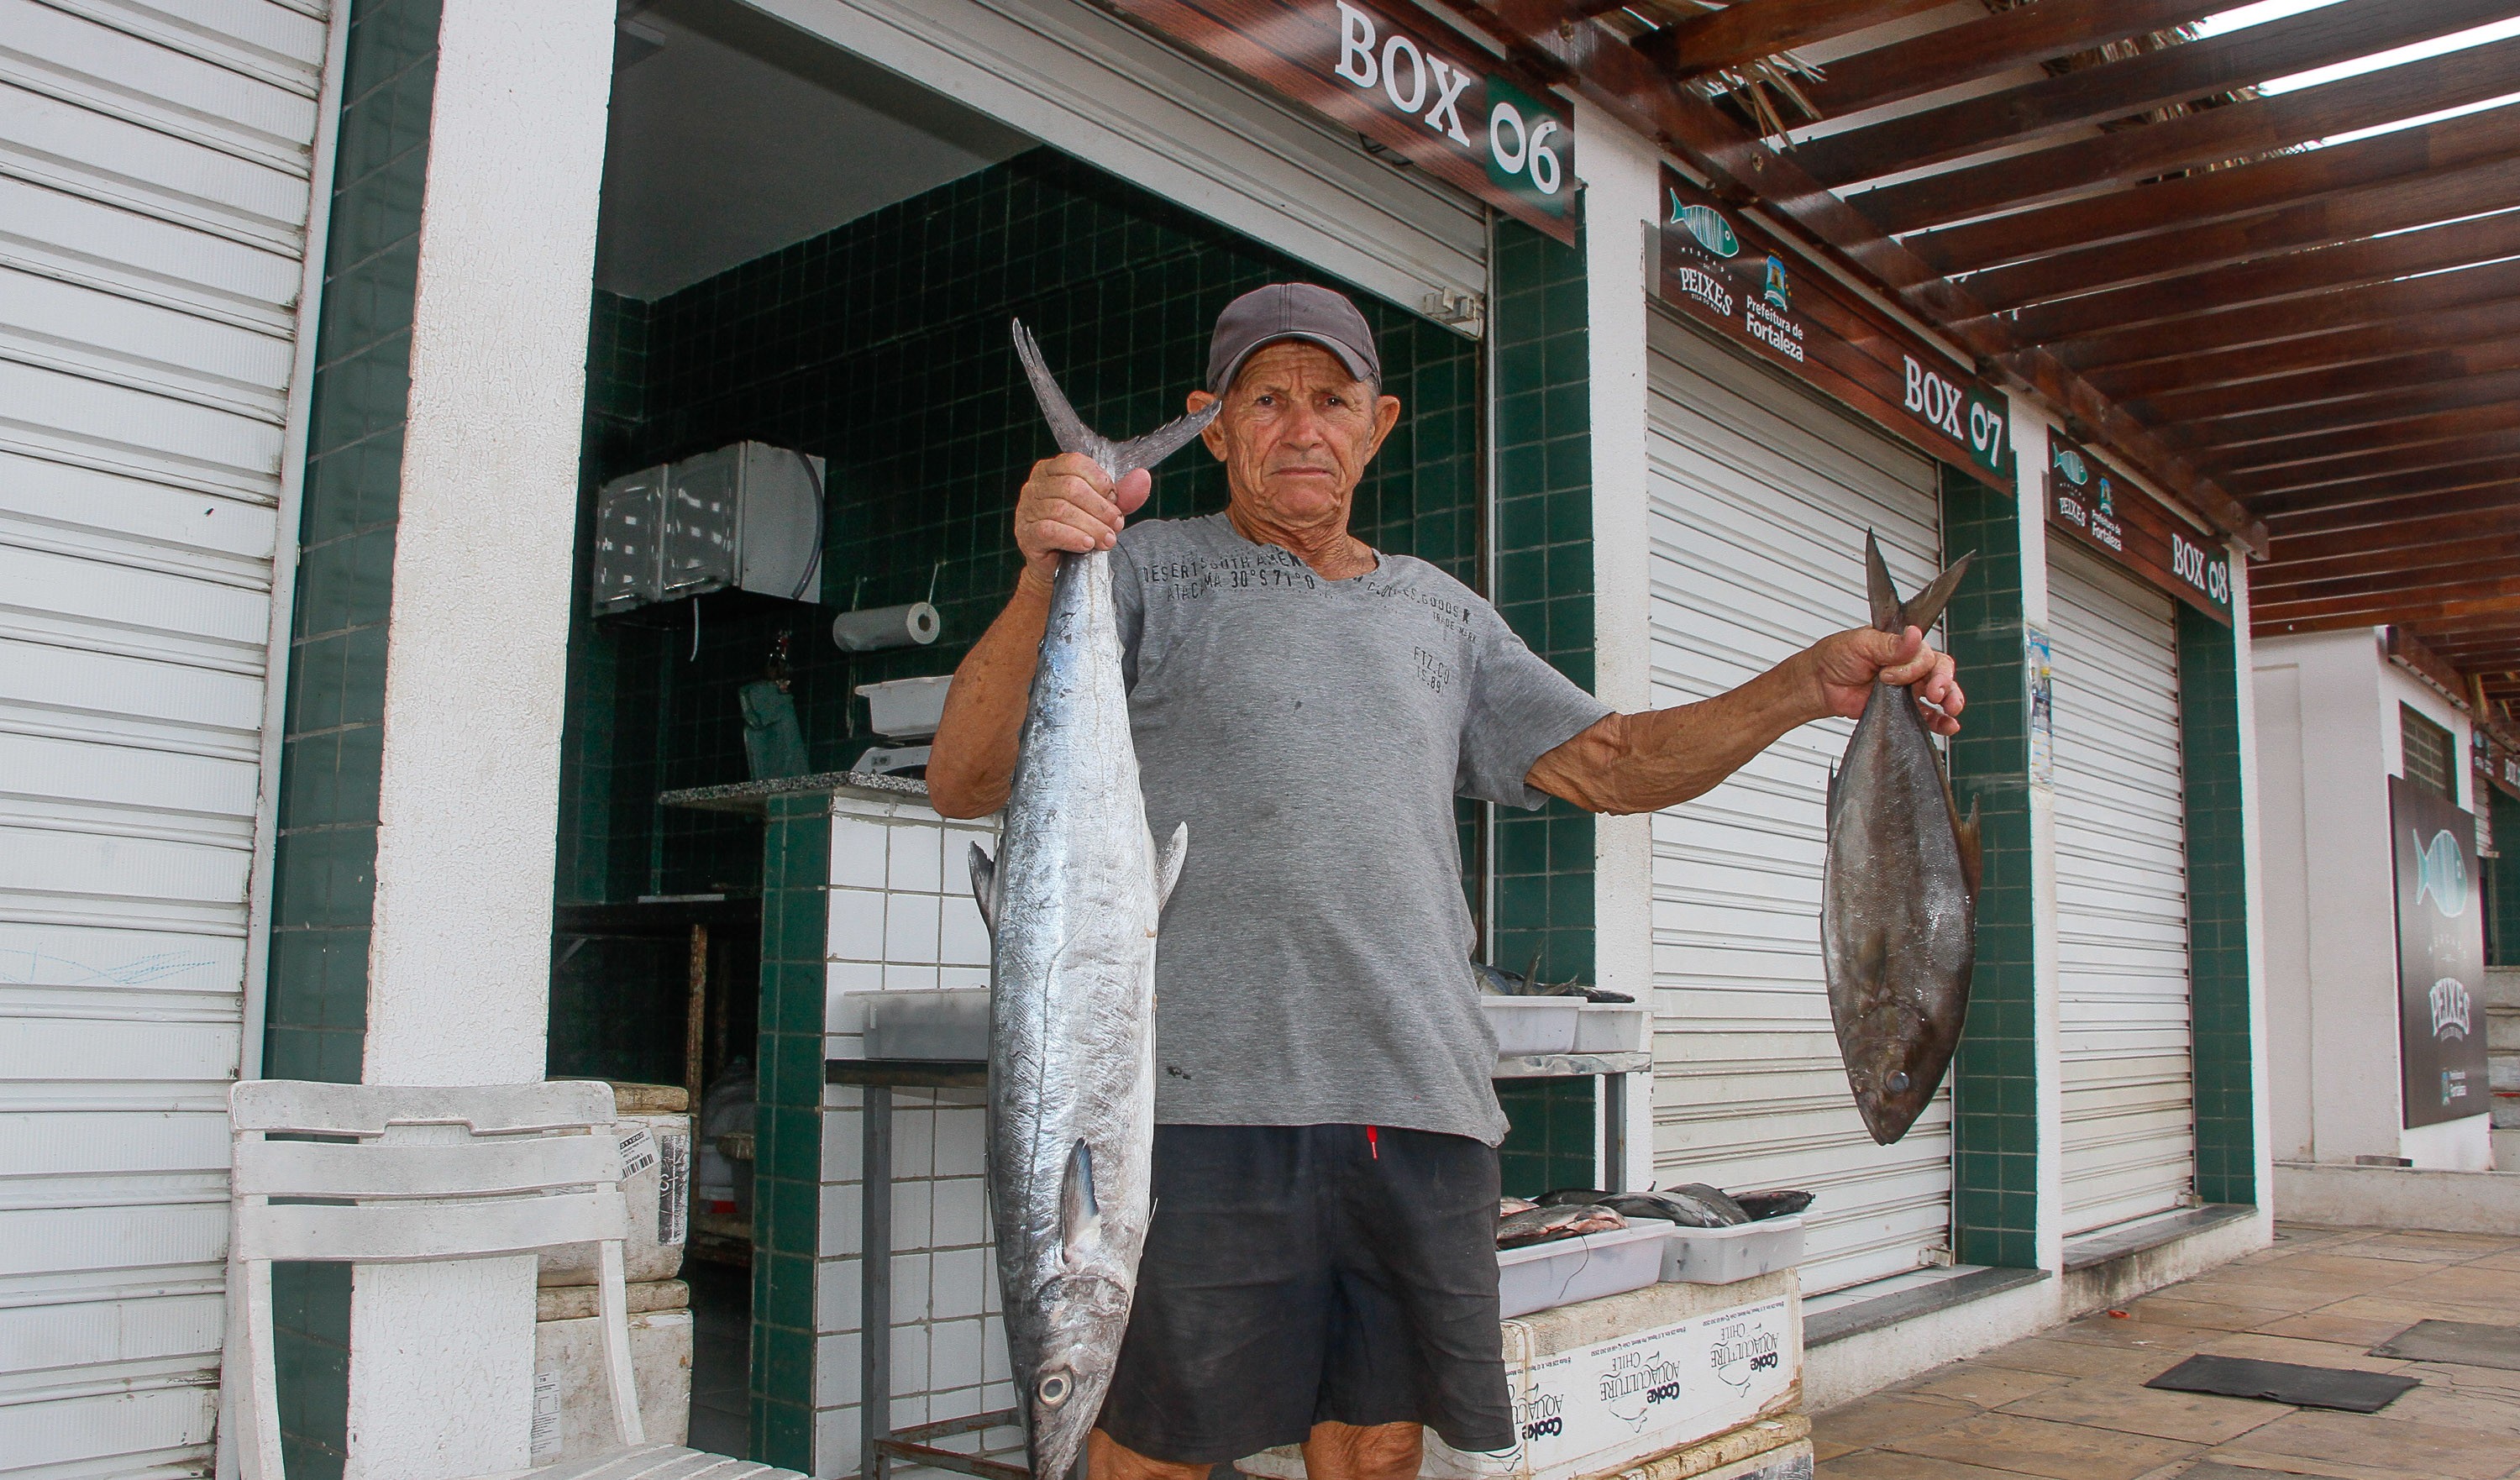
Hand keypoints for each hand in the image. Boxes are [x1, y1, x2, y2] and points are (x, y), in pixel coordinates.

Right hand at [1014, 455, 1151, 586]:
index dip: (1100, 482)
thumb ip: (1123, 494)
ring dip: (1091, 526)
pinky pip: (1048, 530)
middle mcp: (1035, 485)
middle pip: (1071, 487)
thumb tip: (1142, 477)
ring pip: (1061, 510)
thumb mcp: (1105, 510)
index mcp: (1052, 470)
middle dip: (1100, 508)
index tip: (1115, 502)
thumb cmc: (1080, 529)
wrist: (1059, 566)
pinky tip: (1087, 544)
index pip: (1076, 463)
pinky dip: (1072, 537)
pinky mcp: (1026, 534)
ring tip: (1107, 540)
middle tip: (1117, 525)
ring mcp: (1027, 509)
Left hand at [1807, 626, 1963, 735]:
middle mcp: (1910, 665)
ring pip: (1941, 693)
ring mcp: (1908, 688)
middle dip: (1944, 683)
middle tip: (1935, 693)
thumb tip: (1914, 635)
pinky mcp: (1903, 709)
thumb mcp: (1861, 644)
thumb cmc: (1836, 658)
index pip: (1926, 653)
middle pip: (1940, 672)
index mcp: (1903, 645)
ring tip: (1951, 709)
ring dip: (1951, 700)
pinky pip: (1928, 716)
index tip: (1890, 674)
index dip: (1918, 665)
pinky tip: (1948, 725)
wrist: (1819, 684)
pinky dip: (1941, 721)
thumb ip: (1890, 645)